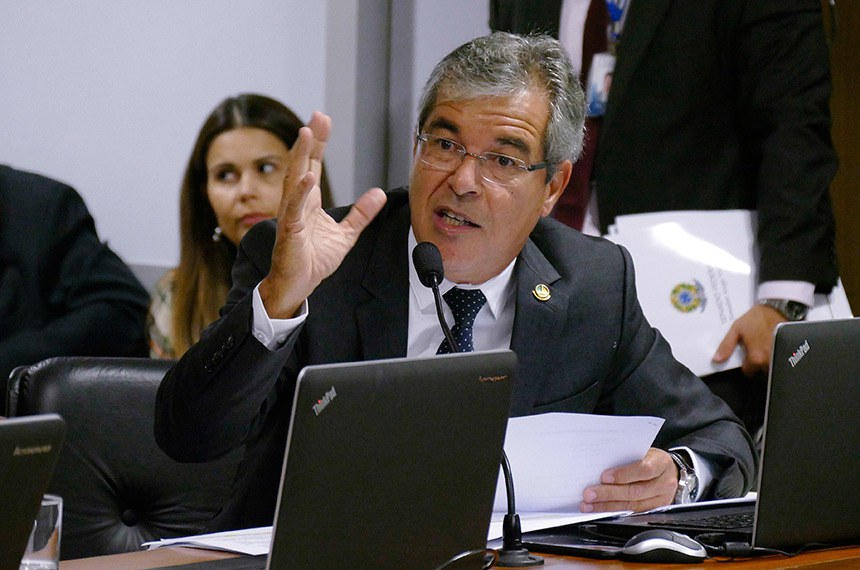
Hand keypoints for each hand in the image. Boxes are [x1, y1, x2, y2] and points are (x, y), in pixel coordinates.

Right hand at [258, 111, 386, 317]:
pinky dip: (300, 192)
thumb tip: (379, 194)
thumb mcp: (346, 234)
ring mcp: (291, 216)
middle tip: (317, 116)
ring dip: (300, 156)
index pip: (313, 165)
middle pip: (302, 164)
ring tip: (306, 134)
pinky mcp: (289, 231)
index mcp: (309, 202)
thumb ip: (361, 214)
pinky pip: (294, 208)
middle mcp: (297, 203)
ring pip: (294, 180)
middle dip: (311, 140)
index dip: (319, 143)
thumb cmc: (313, 260)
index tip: (323, 120)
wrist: (297, 285)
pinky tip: (307, 176)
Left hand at [580, 448, 676, 512]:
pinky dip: (614, 512)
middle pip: (635, 491)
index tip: (604, 477)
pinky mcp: (654, 511)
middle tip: (589, 494)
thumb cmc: (651, 459)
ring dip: (607, 506)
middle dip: (609, 494)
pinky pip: (632, 513)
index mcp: (661, 464)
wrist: (670, 471)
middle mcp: (664, 484)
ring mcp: (661, 500)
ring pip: (632, 505)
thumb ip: (626, 458)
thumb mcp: (643, 452)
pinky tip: (600, 510)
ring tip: (589, 505)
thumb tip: (599, 465)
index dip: (623, 474)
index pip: (643, 470)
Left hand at [712, 304, 785, 376]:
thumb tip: (717, 360)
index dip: (745, 365)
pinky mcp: (788, 351)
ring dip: (766, 361)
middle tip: (754, 350)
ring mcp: (780, 356)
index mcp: (756, 358)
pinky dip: (775, 355)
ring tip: (763, 347)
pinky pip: (779, 359)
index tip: (745, 355)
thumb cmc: (755, 318)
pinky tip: (771, 345)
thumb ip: (726, 346)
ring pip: (770, 366)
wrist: (776, 308)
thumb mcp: (736, 329)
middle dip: (757, 364)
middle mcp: (770, 360)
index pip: (748, 372)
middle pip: (761, 371)